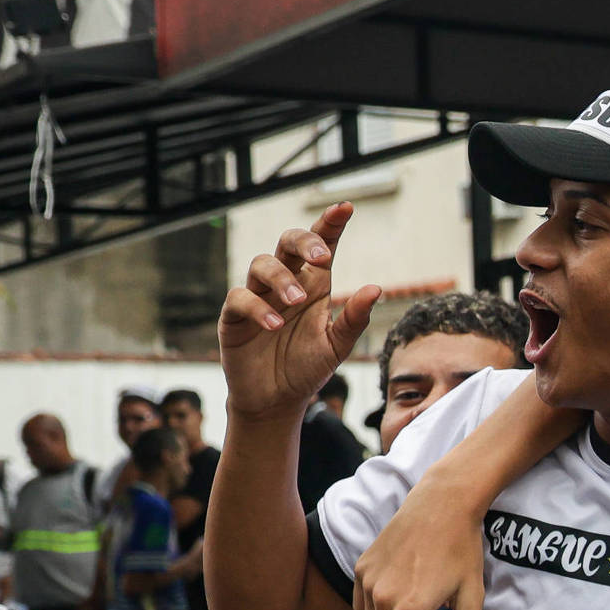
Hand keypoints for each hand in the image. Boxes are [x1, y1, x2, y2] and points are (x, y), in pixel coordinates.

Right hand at [220, 205, 381, 418]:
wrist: (277, 402)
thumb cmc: (306, 368)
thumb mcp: (337, 346)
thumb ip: (355, 319)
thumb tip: (375, 289)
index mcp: (313, 285)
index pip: (321, 245)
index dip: (330, 224)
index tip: (345, 208)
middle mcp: (285, 284)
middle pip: (287, 242)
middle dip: (304, 241)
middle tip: (321, 257)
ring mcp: (258, 297)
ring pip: (261, 263)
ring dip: (281, 278)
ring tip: (298, 301)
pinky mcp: (234, 317)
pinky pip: (240, 299)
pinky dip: (258, 308)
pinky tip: (275, 325)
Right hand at [340, 473, 490, 609]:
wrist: (441, 503)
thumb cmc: (462, 550)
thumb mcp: (472, 594)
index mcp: (411, 607)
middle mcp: (384, 595)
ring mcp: (369, 579)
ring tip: (422, 606)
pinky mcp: (362, 566)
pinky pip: (362, 601)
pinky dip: (378, 607)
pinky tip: (402, 589)